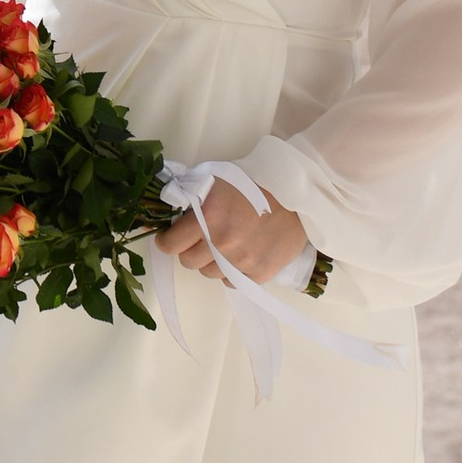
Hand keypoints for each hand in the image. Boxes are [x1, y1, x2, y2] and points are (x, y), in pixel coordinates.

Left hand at [170, 181, 307, 285]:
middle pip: (188, 262)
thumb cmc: (252, 183)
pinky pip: (232, 282)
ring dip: (212, 261)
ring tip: (226, 244)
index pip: (170, 245)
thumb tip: (166, 209)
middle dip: (191, 249)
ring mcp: (242, 262)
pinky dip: (232, 272)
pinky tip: (241, 254)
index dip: (168, 240)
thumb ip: (189, 196)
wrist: (295, 195)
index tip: (171, 237)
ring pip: (209, 273)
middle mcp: (223, 243)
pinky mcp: (260, 273)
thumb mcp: (214, 180)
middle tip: (202, 237)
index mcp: (208, 218)